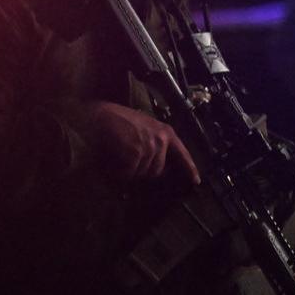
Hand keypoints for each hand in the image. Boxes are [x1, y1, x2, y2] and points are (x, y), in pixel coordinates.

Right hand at [74, 101, 199, 183]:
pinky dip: (118, 172)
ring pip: (141, 173)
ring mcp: (150, 145)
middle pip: (157, 171)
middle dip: (141, 171)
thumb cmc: (116, 120)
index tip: (196, 181)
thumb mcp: (142, 127)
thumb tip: (156, 168)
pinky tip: (110, 160)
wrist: (97, 113)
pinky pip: (129, 173)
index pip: (182, 153)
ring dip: (127, 171)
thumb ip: (153, 143)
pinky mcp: (137, 152)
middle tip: (125, 160)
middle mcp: (161, 139)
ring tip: (116, 157)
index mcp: (165, 132)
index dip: (189, 168)